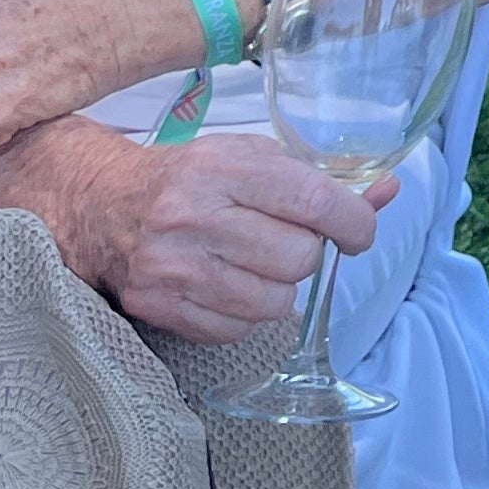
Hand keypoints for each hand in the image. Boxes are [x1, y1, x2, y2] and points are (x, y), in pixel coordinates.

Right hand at [51, 129, 391, 341]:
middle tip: (290, 242)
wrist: (101, 204)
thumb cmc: (191, 177)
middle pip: (297, 259)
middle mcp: (192, 217)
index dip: (354, 222)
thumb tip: (387, 192)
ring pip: (272, 304)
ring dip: (279, 288)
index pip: (314, 202)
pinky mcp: (154, 306)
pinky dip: (244, 315)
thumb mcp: (253, 158)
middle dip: (309, 254)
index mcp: (223, 167)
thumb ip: (322, 177)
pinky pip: (234, 330)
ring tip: (257, 264)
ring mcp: (170, 266)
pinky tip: (229, 285)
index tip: (358, 231)